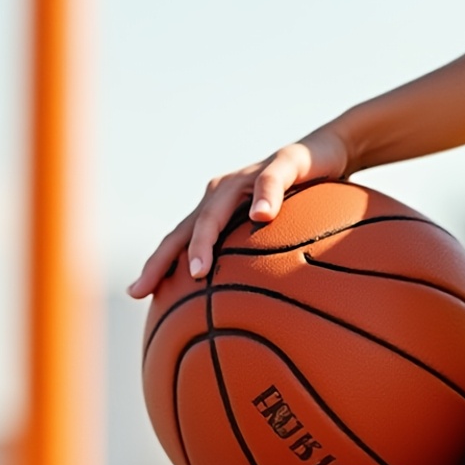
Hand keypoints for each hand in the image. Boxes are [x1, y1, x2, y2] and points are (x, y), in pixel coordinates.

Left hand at [127, 123, 351, 297]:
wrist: (329, 152)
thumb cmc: (301, 198)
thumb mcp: (277, 232)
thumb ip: (261, 262)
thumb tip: (254, 313)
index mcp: (218, 209)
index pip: (179, 240)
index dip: (156, 265)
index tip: (134, 294)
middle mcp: (224, 191)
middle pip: (188, 228)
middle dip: (165, 260)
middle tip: (148, 291)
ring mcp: (249, 176)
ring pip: (218, 208)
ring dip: (205, 238)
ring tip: (199, 270)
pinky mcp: (283, 162)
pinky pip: (270, 182)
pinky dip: (264, 198)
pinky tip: (262, 217)